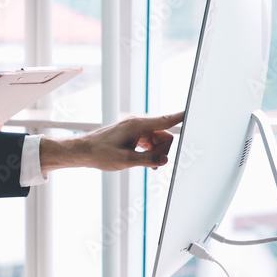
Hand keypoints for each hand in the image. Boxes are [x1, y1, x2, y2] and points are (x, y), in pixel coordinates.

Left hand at [40, 112, 183, 173]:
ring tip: (149, 165)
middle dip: (163, 149)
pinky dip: (151, 151)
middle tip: (153, 164)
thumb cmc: (100, 153)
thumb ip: (147, 159)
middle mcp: (138, 124)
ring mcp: (135, 129)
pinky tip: (147, 162)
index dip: (181, 116)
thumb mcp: (125, 160)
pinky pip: (150, 142)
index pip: (166, 120)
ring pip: (158, 139)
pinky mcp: (132, 135)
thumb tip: (165, 159)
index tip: (193, 111)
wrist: (83, 151)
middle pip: (164, 134)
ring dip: (157, 152)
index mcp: (137, 125)